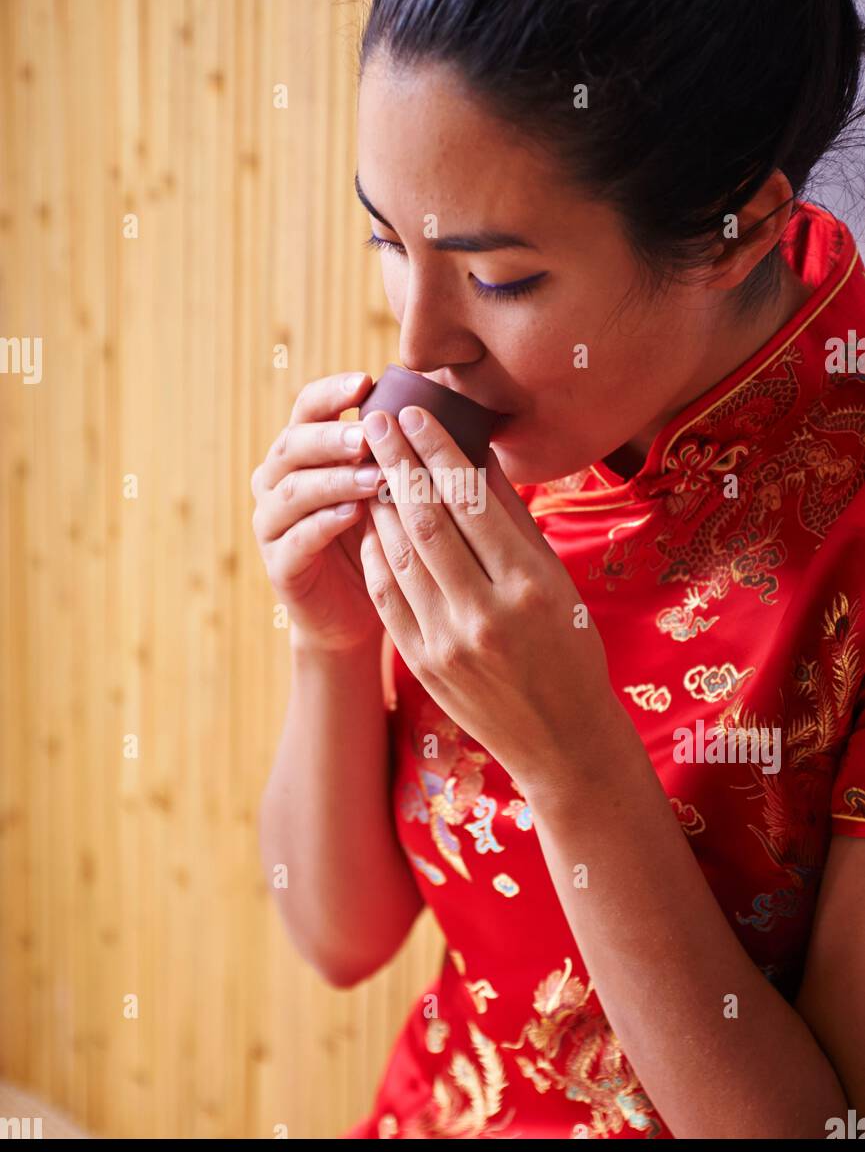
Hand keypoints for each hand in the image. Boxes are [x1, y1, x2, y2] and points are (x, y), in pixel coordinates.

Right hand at [250, 372, 388, 653]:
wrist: (359, 612)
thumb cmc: (383, 537)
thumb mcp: (391, 487)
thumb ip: (398, 449)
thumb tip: (444, 402)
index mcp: (303, 451)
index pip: (307, 407)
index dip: (332, 393)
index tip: (366, 382)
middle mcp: (277, 480)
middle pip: (293, 444)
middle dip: (332, 436)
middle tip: (369, 435)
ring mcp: (273, 523)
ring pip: (293, 490)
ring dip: (334, 479)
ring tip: (374, 476)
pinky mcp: (280, 564)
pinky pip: (297, 538)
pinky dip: (324, 523)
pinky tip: (354, 514)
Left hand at [357, 404, 624, 792]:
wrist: (561, 738)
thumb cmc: (569, 648)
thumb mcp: (557, 580)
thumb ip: (515, 520)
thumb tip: (477, 455)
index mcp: (529, 584)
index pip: (471, 500)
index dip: (437, 450)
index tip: (415, 414)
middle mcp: (485, 611)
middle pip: (428, 519)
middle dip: (398, 463)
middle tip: (376, 421)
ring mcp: (448, 641)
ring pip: (401, 554)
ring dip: (380, 502)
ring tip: (368, 464)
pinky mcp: (422, 664)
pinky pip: (388, 596)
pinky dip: (375, 554)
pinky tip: (370, 522)